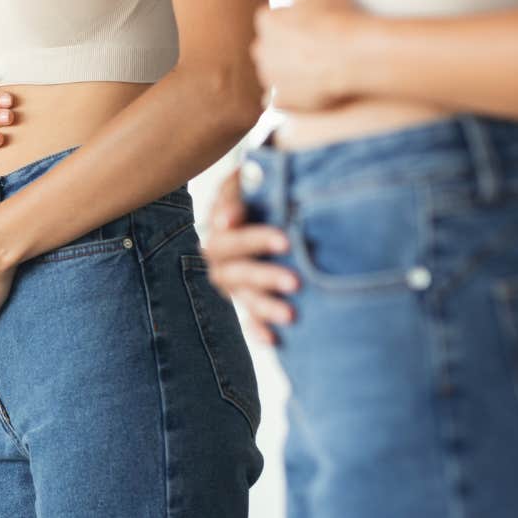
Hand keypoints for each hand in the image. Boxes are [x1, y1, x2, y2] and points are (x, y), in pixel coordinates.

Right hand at [201, 168, 297, 344]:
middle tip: (296, 282)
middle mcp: (221, 257)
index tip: (285, 242)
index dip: (253, 240)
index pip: (230, 236)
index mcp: (221, 226)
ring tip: (291, 314)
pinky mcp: (247, 298)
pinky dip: (259, 329)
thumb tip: (230, 217)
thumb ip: (244, 185)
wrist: (270, 199)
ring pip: (242, 297)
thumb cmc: (262, 185)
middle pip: (233, 272)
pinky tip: (275, 339)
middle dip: (263, 276)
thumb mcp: (250, 178)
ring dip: (264, 306)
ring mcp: (233, 281)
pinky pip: (248, 319)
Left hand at [252, 0, 364, 111]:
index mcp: (266, 21)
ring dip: (287, 73)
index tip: (307, 26)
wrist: (353, 57)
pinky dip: (290, 98)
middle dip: (282, 49)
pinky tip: (308, 92)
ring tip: (315, 71)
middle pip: (267, 49)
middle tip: (309, 49)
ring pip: (273, 75)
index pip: (270, 20)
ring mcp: (270, 78)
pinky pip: (279, 101)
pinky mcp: (282, 101)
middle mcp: (261, 50)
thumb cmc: (339, 19)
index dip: (289, 23)